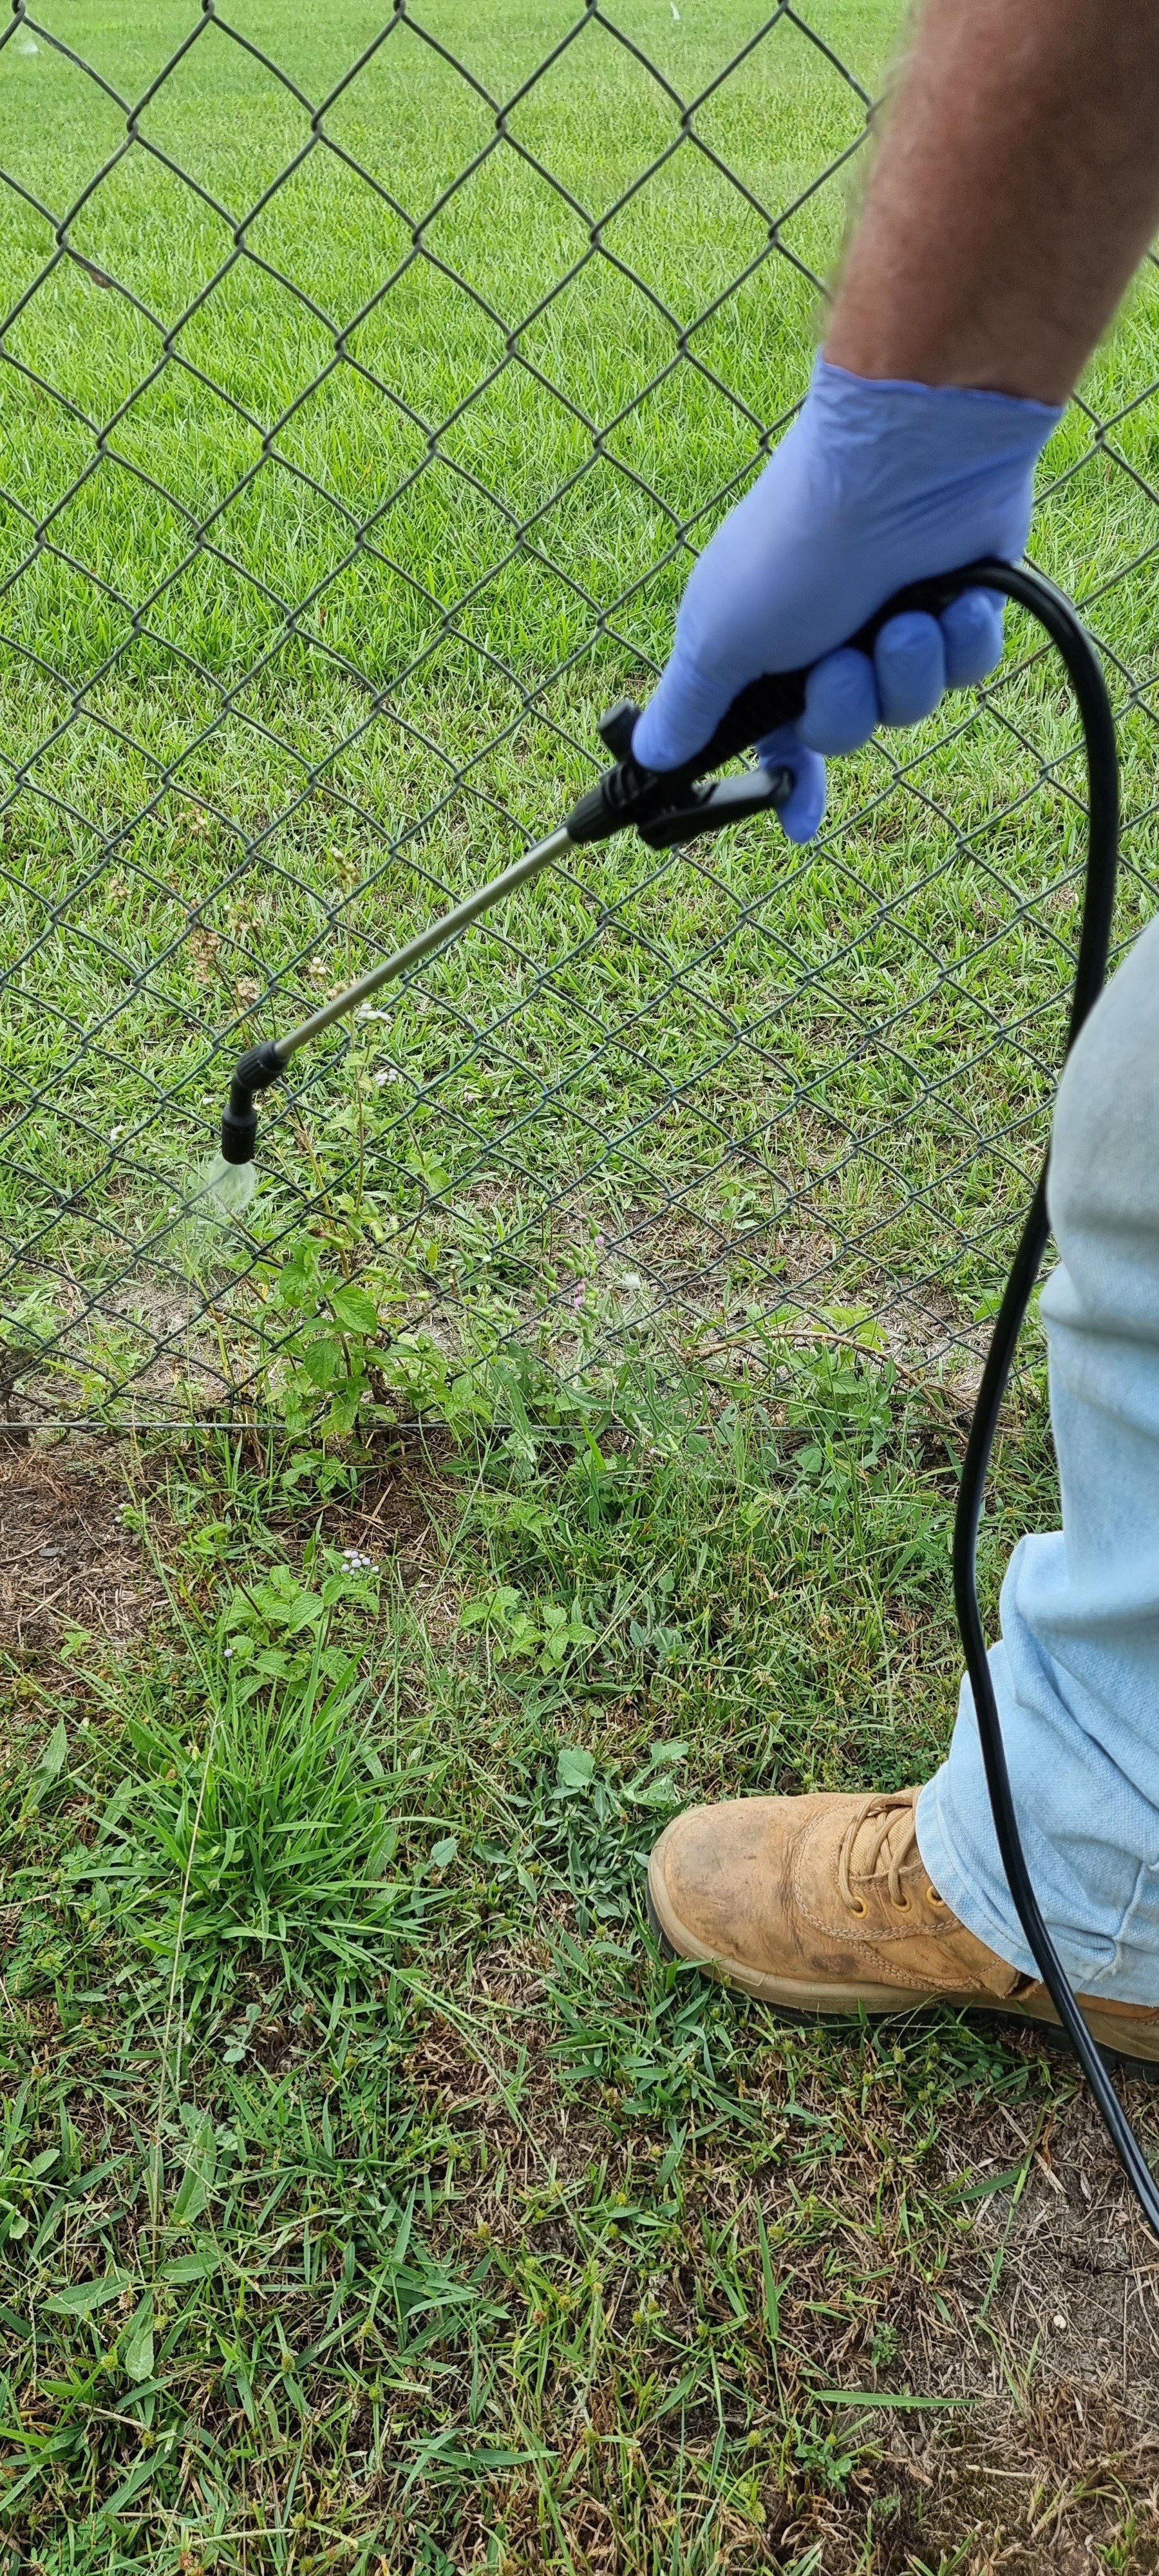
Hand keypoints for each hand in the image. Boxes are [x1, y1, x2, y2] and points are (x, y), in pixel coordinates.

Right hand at [632, 359, 1060, 842]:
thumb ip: (689, 705)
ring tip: (903, 620)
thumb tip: (649, 756)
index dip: (790, 783)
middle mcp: (831, 637)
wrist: (897, 467)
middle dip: (847, 707)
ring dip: (904, 672)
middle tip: (844, 661)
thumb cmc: (794, 548)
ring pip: (910, 705)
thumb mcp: (718, 637)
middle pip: (845, 731)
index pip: (777, 739)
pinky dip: (957, 642)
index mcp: (769, 650)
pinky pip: (966, 669)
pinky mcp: (962, 606)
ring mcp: (898, 620)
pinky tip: (952, 601)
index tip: (800, 824)